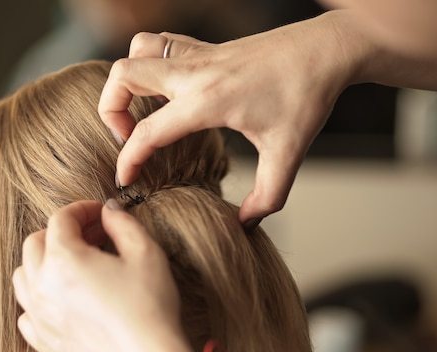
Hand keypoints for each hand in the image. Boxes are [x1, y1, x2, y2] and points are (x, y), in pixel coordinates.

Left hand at [13, 200, 194, 351]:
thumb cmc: (149, 306)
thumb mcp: (145, 253)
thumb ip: (122, 223)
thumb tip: (108, 211)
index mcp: (63, 259)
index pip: (60, 219)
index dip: (82, 209)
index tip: (100, 214)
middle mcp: (41, 285)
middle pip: (34, 243)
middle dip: (60, 232)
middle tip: (91, 236)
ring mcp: (38, 317)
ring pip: (23, 276)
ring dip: (43, 262)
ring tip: (73, 265)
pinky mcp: (43, 342)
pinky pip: (27, 313)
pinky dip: (39, 299)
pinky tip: (64, 299)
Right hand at [99, 12, 358, 223]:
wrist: (327, 49)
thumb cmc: (307, 96)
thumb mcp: (288, 154)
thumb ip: (266, 196)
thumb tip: (245, 223)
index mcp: (207, 101)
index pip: (148, 131)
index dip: (128, 160)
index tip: (125, 179)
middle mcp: (194, 73)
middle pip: (122, 75)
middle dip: (110, 109)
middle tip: (128, 136)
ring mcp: (198, 54)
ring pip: (136, 50)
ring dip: (126, 79)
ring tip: (141, 109)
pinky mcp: (206, 46)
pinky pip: (159, 43)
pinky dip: (148, 62)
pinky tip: (166, 89)